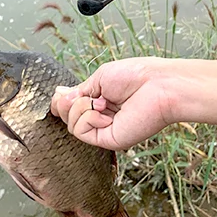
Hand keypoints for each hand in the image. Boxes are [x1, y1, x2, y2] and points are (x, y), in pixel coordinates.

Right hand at [50, 57, 176, 150]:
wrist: (158, 85)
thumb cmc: (135, 76)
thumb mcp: (99, 78)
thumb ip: (79, 92)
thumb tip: (58, 96)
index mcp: (99, 100)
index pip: (69, 106)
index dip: (61, 101)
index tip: (63, 92)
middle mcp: (100, 116)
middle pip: (66, 116)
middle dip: (68, 103)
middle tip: (84, 95)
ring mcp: (104, 129)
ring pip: (72, 125)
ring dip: (80, 108)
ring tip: (102, 102)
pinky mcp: (108, 140)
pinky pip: (82, 132)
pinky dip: (88, 118)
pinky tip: (105, 112)